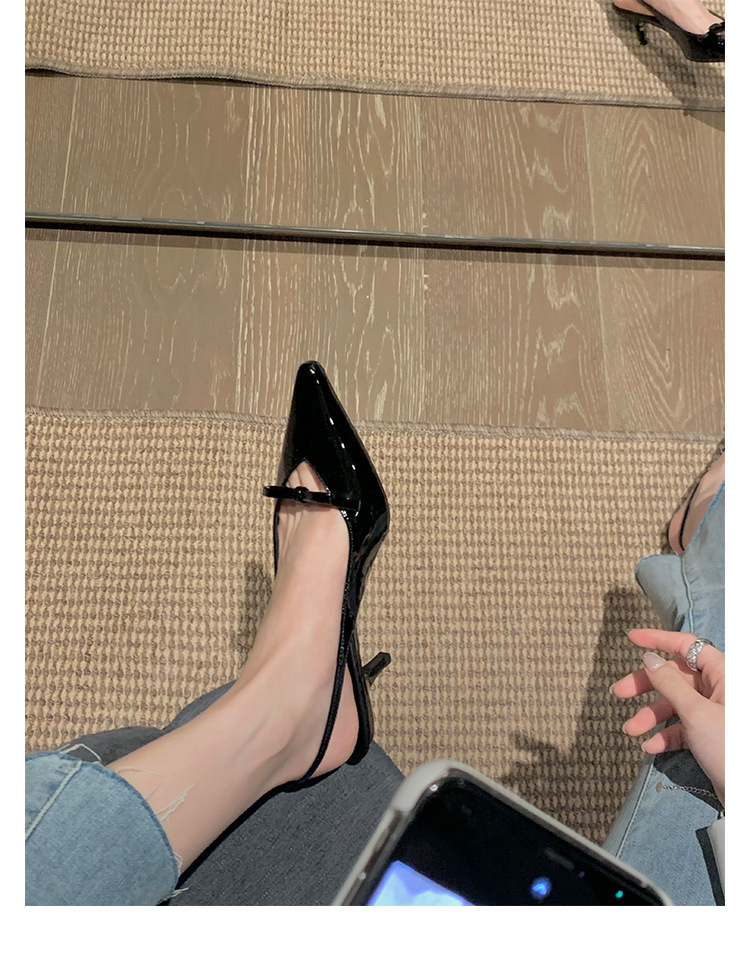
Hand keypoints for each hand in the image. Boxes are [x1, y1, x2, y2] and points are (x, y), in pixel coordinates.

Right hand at [610, 629, 724, 807]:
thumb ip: (669, 683)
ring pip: (675, 704)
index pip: (686, 646)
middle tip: (619, 692)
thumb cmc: (730, 748)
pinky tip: (650, 746)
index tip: (631, 638)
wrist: (747, 796)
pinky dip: (665, 735)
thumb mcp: (695, 712)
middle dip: (645, 686)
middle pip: (675, 676)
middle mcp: (719, 690)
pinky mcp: (710, 735)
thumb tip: (649, 658)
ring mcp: (714, 713)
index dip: (658, 639)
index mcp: (723, 674)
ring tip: (630, 730)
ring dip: (650, 717)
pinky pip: (682, 727)